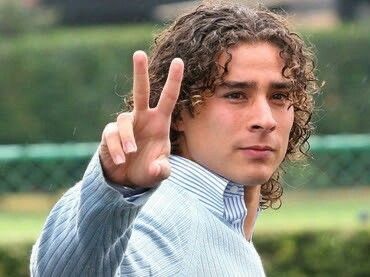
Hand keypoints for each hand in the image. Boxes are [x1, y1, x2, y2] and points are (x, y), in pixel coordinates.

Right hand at [99, 51, 183, 186]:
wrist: (127, 180)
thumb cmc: (148, 170)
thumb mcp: (159, 172)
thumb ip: (162, 170)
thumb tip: (157, 168)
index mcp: (159, 122)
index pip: (168, 98)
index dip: (173, 80)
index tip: (178, 61)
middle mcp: (142, 118)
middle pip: (140, 91)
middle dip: (140, 72)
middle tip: (139, 53)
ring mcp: (125, 125)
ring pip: (123, 120)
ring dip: (127, 137)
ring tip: (130, 153)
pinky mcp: (110, 134)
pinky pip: (111, 136)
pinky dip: (115, 148)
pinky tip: (120, 160)